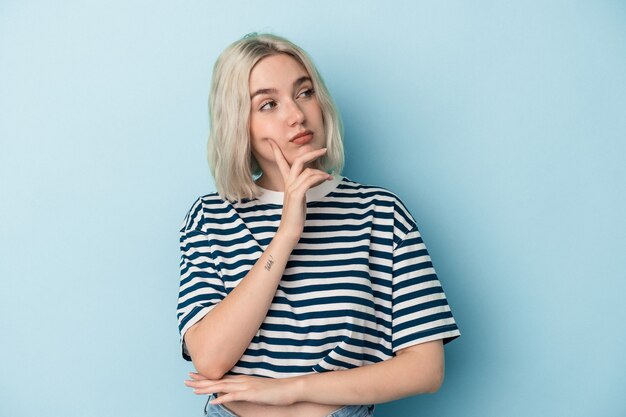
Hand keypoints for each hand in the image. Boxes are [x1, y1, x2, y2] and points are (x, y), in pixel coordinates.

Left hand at [184, 371, 298, 405]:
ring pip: (221, 386)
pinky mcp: (250, 394)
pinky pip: (233, 396)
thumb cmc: (274, 390)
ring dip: (206, 387)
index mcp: (242, 379)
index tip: (193, 375)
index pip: (220, 377)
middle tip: (186, 379)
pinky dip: (222, 398)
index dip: (206, 377)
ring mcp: (245, 387)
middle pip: (217, 380)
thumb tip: (234, 391)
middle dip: (200, 380)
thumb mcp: (256, 388)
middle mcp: (241, 381)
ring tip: (193, 388)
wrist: (289, 389)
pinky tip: (213, 400)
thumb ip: (244, 389)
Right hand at [267, 138, 331, 242]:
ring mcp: (292, 189)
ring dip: (321, 172)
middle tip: (324, 150)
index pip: (280, 162)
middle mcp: (288, 183)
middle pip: (298, 161)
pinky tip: (327, 179)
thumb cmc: (295, 215)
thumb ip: (304, 185)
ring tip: (329, 177)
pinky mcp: (297, 195)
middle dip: (311, 153)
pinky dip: (320, 177)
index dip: (276, 150)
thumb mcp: (299, 197)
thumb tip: (316, 177)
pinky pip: (309, 180)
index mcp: (287, 182)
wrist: (289, 229)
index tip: (271, 141)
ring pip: (307, 171)